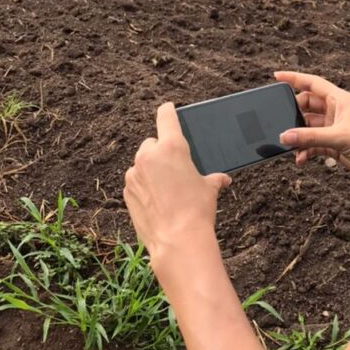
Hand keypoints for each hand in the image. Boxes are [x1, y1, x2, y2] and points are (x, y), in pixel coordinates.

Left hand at [123, 102, 231, 263]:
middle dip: (161, 152)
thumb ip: (213, 179)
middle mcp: (149, 156)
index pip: (166, 118)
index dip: (168, 111)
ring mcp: (134, 174)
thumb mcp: (210, 190)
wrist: (177, 241)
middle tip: (176, 169)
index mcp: (172, 147)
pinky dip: (144, 187)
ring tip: (168, 190)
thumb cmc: (197, 211)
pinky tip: (158, 202)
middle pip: (152, 143)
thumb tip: (223, 180)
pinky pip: (136, 182)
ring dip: (152, 171)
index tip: (168, 108)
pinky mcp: (127, 192)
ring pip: (142, 164)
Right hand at [274, 71, 349, 195]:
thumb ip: (310, 137)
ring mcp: (336, 129)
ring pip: (309, 127)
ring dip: (299, 136)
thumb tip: (284, 136)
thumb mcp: (339, 137)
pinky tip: (301, 159)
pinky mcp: (336, 146)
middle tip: (281, 121)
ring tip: (289, 145)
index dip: (294, 78)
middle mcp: (337, 112)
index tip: (276, 76)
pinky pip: (314, 144)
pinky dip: (306, 150)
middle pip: (308, 106)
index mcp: (341, 100)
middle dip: (294, 113)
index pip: (313, 83)